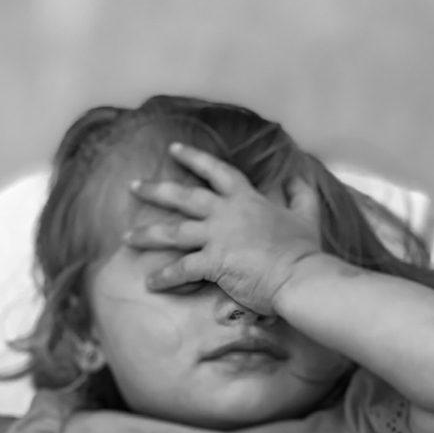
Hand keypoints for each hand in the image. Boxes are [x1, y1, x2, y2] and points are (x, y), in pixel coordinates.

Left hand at [124, 144, 322, 315]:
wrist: (300, 277)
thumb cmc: (304, 249)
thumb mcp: (307, 215)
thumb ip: (301, 194)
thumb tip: (297, 176)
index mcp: (246, 199)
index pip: (216, 171)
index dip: (194, 158)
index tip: (173, 149)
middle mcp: (226, 213)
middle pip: (183, 197)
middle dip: (155, 190)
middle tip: (133, 186)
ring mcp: (217, 237)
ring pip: (173, 231)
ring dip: (147, 234)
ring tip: (126, 239)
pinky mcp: (213, 263)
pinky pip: (182, 270)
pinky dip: (165, 277)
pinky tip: (150, 283)